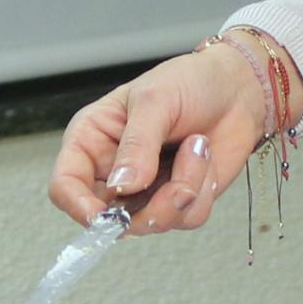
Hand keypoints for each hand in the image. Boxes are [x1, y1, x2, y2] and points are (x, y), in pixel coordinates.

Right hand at [49, 40, 291, 234]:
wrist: (237, 88)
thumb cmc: (189, 81)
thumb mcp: (155, 100)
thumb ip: (137, 144)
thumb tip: (123, 185)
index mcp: (92, 141)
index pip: (65, 186)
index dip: (78, 206)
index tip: (105, 215)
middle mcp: (113, 171)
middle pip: (110, 218)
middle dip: (150, 206)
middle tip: (180, 181)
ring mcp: (145, 190)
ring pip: (153, 222)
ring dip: (185, 188)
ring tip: (198, 147)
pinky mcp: (177, 200)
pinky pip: (185, 217)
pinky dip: (203, 188)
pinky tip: (206, 156)